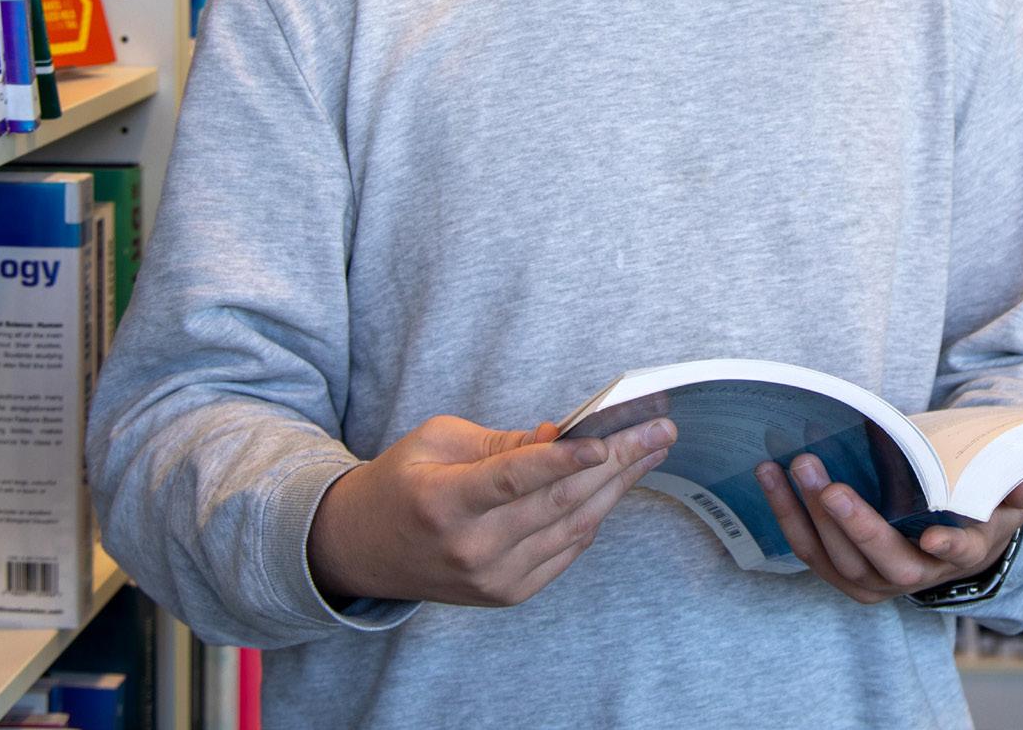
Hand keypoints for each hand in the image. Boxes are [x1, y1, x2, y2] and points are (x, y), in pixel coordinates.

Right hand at [308, 413, 675, 608]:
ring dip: (619, 485)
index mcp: (444, 501)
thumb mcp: (438, 440)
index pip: (515, 479)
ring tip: (652, 449)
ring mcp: (492, 578)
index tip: (607, 439)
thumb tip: (562, 436)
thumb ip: (502, 442)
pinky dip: (595, 515)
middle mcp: (471, 548)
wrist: (363, 550)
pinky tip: (618, 483)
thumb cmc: (402, 482)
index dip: (564, 459)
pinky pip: (566, 550)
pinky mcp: (507, 593)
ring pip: (572, 526)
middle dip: (617, 461)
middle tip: (659, 429)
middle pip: (558, 500)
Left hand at [755, 454, 1022, 604]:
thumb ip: (1016, 488)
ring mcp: (873, 579)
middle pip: (881, 560)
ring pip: (837, 558)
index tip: (934, 534)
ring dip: (808, 514)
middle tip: (829, 485)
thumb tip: (1021, 480)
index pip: (957, 552)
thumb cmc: (974, 509)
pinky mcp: (841, 571)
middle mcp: (914, 574)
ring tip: (790, 467)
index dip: (947, 545)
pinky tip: (769, 477)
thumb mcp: (1005, 499)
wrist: (944, 539)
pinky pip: (810, 550)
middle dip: (854, 524)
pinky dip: (787, 515)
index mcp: (959, 551)